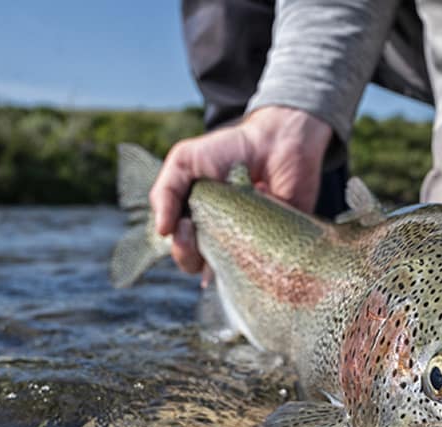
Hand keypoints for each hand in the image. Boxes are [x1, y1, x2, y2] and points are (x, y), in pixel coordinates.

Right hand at [149, 106, 331, 272]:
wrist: (274, 139)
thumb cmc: (227, 149)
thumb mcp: (184, 161)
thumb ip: (165, 192)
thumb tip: (162, 232)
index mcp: (199, 224)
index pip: (185, 253)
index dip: (183, 248)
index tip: (186, 226)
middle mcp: (224, 239)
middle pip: (206, 269)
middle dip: (195, 256)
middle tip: (199, 228)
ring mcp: (251, 243)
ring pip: (234, 272)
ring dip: (227, 259)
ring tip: (230, 229)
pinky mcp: (279, 242)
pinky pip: (271, 263)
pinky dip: (262, 251)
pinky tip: (259, 222)